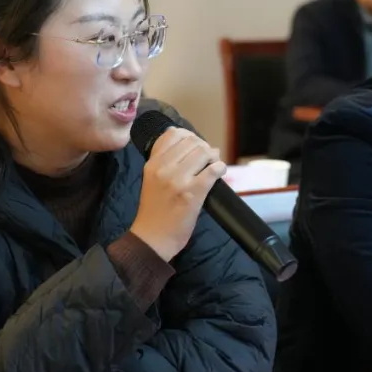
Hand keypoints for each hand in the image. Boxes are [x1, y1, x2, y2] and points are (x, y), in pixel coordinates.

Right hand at [130, 128, 225, 261]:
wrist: (152, 238)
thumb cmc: (154, 210)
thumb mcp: (151, 179)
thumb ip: (163, 160)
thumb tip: (185, 139)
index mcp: (152, 163)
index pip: (172, 134)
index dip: (189, 135)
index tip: (195, 145)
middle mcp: (163, 168)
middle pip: (191, 142)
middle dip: (204, 146)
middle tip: (208, 156)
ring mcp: (178, 180)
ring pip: (203, 153)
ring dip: (214, 156)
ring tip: (214, 163)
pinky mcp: (193, 193)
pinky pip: (213, 170)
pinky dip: (220, 168)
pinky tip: (219, 172)